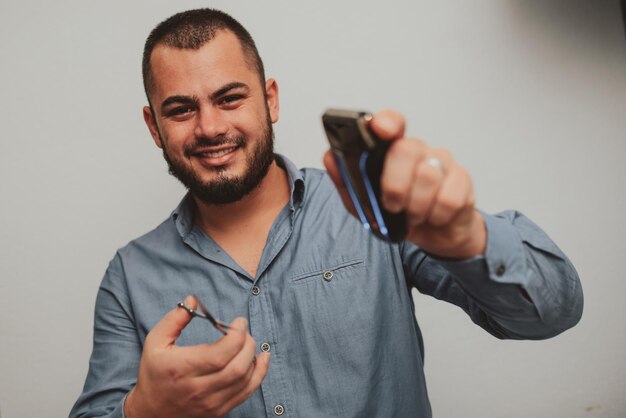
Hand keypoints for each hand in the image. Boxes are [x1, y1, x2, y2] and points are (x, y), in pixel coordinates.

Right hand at [125, 296, 269, 417]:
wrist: (151, 412)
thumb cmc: (154, 373)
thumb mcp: (155, 342)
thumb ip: (175, 319)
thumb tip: (193, 300)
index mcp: (183, 369)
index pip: (221, 354)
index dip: (237, 335)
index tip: (239, 322)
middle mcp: (199, 389)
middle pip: (237, 367)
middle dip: (248, 344)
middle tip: (244, 331)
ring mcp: (211, 403)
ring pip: (245, 380)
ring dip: (254, 357)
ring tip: (248, 343)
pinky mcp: (219, 410)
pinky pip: (247, 392)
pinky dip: (259, 374)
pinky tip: (261, 359)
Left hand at [324, 109, 485, 258]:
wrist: (435, 235)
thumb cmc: (399, 213)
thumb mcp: (365, 203)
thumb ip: (346, 180)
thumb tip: (329, 157)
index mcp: (394, 150)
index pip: (392, 123)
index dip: (386, 122)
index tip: (380, 129)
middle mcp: (420, 151)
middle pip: (407, 150)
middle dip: (394, 184)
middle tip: (392, 204)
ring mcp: (443, 163)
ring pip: (427, 176)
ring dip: (414, 206)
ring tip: (412, 214)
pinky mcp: (462, 181)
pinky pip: (448, 198)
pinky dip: (434, 216)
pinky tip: (432, 217)